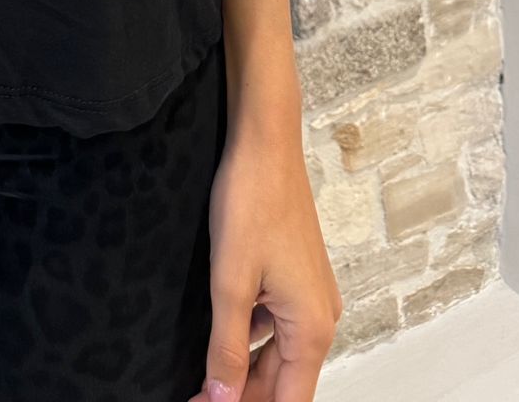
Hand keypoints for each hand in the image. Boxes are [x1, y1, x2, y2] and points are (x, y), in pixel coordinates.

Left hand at [187, 105, 342, 401]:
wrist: (265, 142)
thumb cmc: (252, 202)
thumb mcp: (230, 282)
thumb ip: (227, 347)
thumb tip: (221, 399)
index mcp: (312, 327)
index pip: (289, 400)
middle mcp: (320, 316)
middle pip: (284, 380)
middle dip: (243, 393)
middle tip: (198, 395)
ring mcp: (310, 295)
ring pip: (277, 352)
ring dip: (245, 368)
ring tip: (204, 374)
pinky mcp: (296, 276)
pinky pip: (275, 323)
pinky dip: (249, 337)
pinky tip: (219, 333)